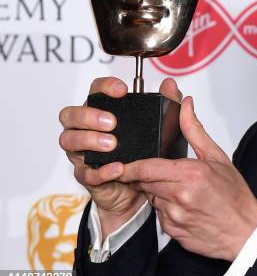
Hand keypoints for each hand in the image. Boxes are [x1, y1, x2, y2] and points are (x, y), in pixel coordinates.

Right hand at [58, 76, 182, 237]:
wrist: (140, 191)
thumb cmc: (144, 153)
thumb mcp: (159, 126)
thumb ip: (166, 103)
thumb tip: (170, 84)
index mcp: (102, 112)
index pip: (94, 92)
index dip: (104, 87)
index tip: (122, 90)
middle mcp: (86, 129)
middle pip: (70, 115)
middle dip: (89, 116)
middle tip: (112, 123)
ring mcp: (82, 153)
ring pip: (68, 140)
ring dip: (88, 140)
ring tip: (111, 144)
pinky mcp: (87, 175)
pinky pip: (85, 172)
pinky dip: (101, 170)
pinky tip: (117, 168)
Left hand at [117, 97, 256, 260]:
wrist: (245, 230)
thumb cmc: (234, 195)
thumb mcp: (217, 157)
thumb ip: (194, 130)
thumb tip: (185, 105)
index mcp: (190, 174)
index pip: (147, 168)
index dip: (130, 166)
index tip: (121, 164)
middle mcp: (180, 196)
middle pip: (144, 183)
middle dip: (143, 177)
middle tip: (156, 174)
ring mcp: (175, 216)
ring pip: (151, 199)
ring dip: (157, 193)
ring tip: (179, 190)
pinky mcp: (173, 231)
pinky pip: (159, 215)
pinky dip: (166, 208)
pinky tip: (183, 206)